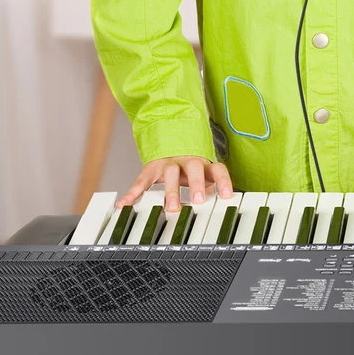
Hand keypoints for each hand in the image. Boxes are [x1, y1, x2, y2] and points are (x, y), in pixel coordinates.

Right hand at [115, 155, 232, 212]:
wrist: (169, 145)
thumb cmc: (189, 170)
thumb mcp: (202, 177)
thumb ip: (209, 191)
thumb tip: (220, 210)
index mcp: (203, 166)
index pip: (217, 169)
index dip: (223, 181)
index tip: (227, 195)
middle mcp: (187, 162)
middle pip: (194, 167)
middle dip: (197, 184)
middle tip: (198, 201)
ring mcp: (169, 165)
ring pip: (171, 172)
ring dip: (172, 190)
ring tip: (172, 207)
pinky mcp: (151, 169)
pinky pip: (142, 181)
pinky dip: (133, 193)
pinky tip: (126, 204)